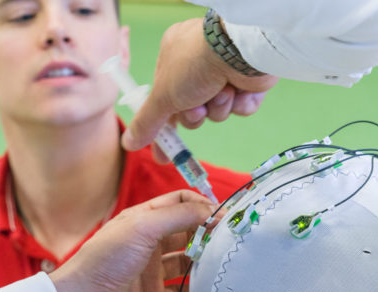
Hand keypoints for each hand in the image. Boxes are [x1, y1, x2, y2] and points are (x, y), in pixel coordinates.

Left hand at [49, 190, 213, 291]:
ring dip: (205, 262)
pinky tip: (210, 288)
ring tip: (223, 263)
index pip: (180, 203)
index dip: (202, 206)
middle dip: (208, 233)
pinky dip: (197, 290)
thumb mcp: (143, 226)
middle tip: (230, 240)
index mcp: (144, 220)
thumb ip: (180, 216)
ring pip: (188, 262)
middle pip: (187, 232)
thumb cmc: (107, 258)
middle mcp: (149, 244)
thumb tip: (214, 211)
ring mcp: (153, 272)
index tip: (225, 216)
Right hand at [121, 18, 277, 156]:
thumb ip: (147, 121)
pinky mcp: (249, 80)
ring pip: (217, 111)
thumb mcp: (163, 95)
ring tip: (221, 91)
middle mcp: (199, 63)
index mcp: (174, 58)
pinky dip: (239, 104)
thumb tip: (129, 143)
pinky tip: (239, 90)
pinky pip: (240, 107)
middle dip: (195, 115)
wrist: (239, 50)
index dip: (164, 128)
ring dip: (218, 108)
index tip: (163, 154)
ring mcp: (226, 71)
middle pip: (192, 110)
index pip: (164, 100)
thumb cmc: (195, 64)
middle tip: (197, 110)